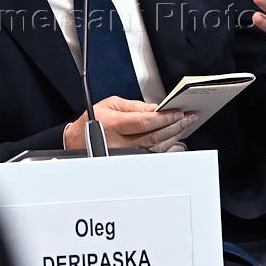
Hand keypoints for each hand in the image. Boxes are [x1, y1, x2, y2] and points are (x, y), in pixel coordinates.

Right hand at [64, 96, 196, 152]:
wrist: (77, 141)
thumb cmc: (92, 122)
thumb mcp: (110, 105)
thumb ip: (134, 106)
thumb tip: (155, 108)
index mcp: (115, 124)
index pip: (145, 121)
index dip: (164, 117)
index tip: (177, 111)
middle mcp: (121, 142)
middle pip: (155, 135)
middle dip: (174, 125)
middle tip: (187, 117)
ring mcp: (126, 154)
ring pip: (156, 147)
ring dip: (173, 135)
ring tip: (184, 125)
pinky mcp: (129, 160)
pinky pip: (152, 153)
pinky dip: (166, 145)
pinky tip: (174, 137)